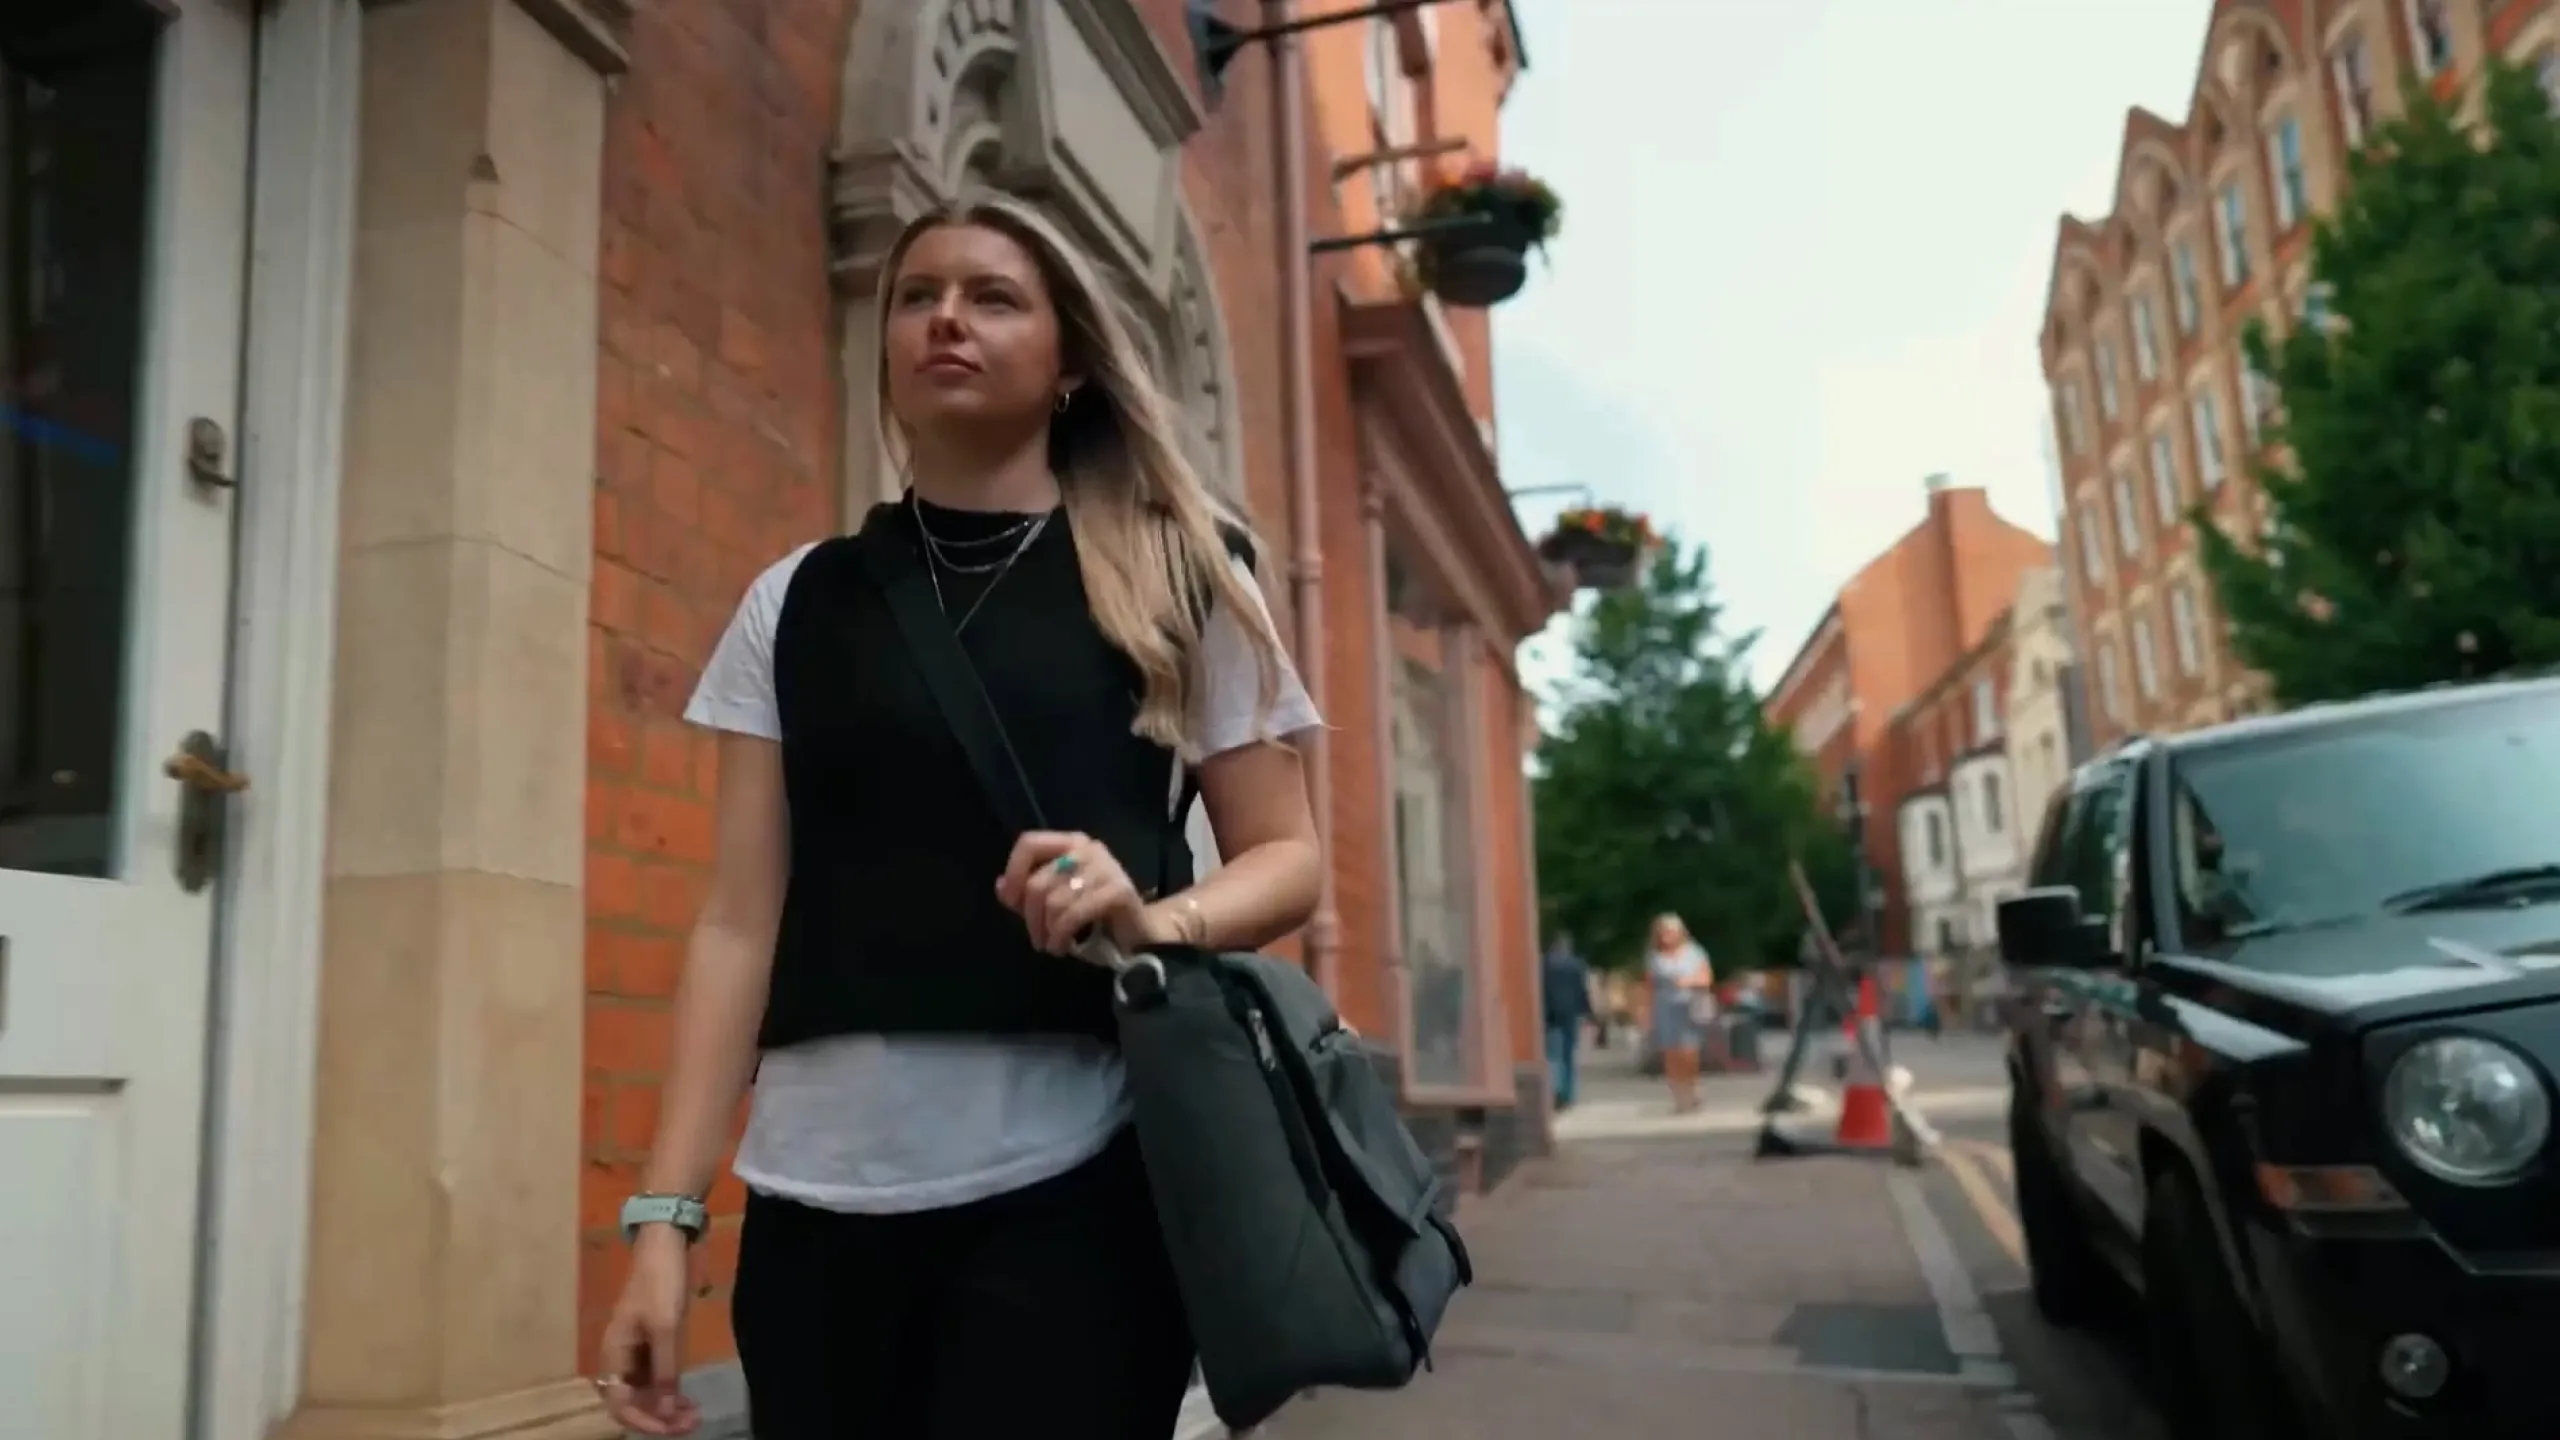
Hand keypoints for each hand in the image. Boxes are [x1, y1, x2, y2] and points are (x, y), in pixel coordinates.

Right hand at [595, 1228, 700, 1435]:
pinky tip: (687, 1397)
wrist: (665, 1243)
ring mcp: (634, 1351)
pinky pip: (654, 1377)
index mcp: (613, 1355)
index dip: (644, 1422)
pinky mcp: (649, 1342)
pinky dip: (669, 1390)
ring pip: (645, 1392)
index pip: (619, 1405)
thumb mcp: (666, 1327)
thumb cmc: (661, 1282)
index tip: (673, 1428)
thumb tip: (664, 1410)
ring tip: (693, 1415)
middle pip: (631, 1402)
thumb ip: (665, 1371)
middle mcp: (619, 1358)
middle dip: (659, 1418)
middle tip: (692, 1423)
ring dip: (665, 1407)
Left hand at [996, 831, 1170, 954]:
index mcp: (1071, 843)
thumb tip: (1001, 887)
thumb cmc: (1093, 917)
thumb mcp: (1054, 903)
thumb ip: (1027, 893)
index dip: (1013, 873)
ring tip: (1052, 945)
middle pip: (1038, 881)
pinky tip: (1063, 947)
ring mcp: (1107, 867)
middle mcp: (1088, 848)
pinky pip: (1074, 913)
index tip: (1012, 902)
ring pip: (1054, 900)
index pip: (1029, 843)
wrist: (1138, 935)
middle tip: (1037, 939)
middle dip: (1031, 917)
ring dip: (1047, 931)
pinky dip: (1062, 935)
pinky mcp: (1118, 890)